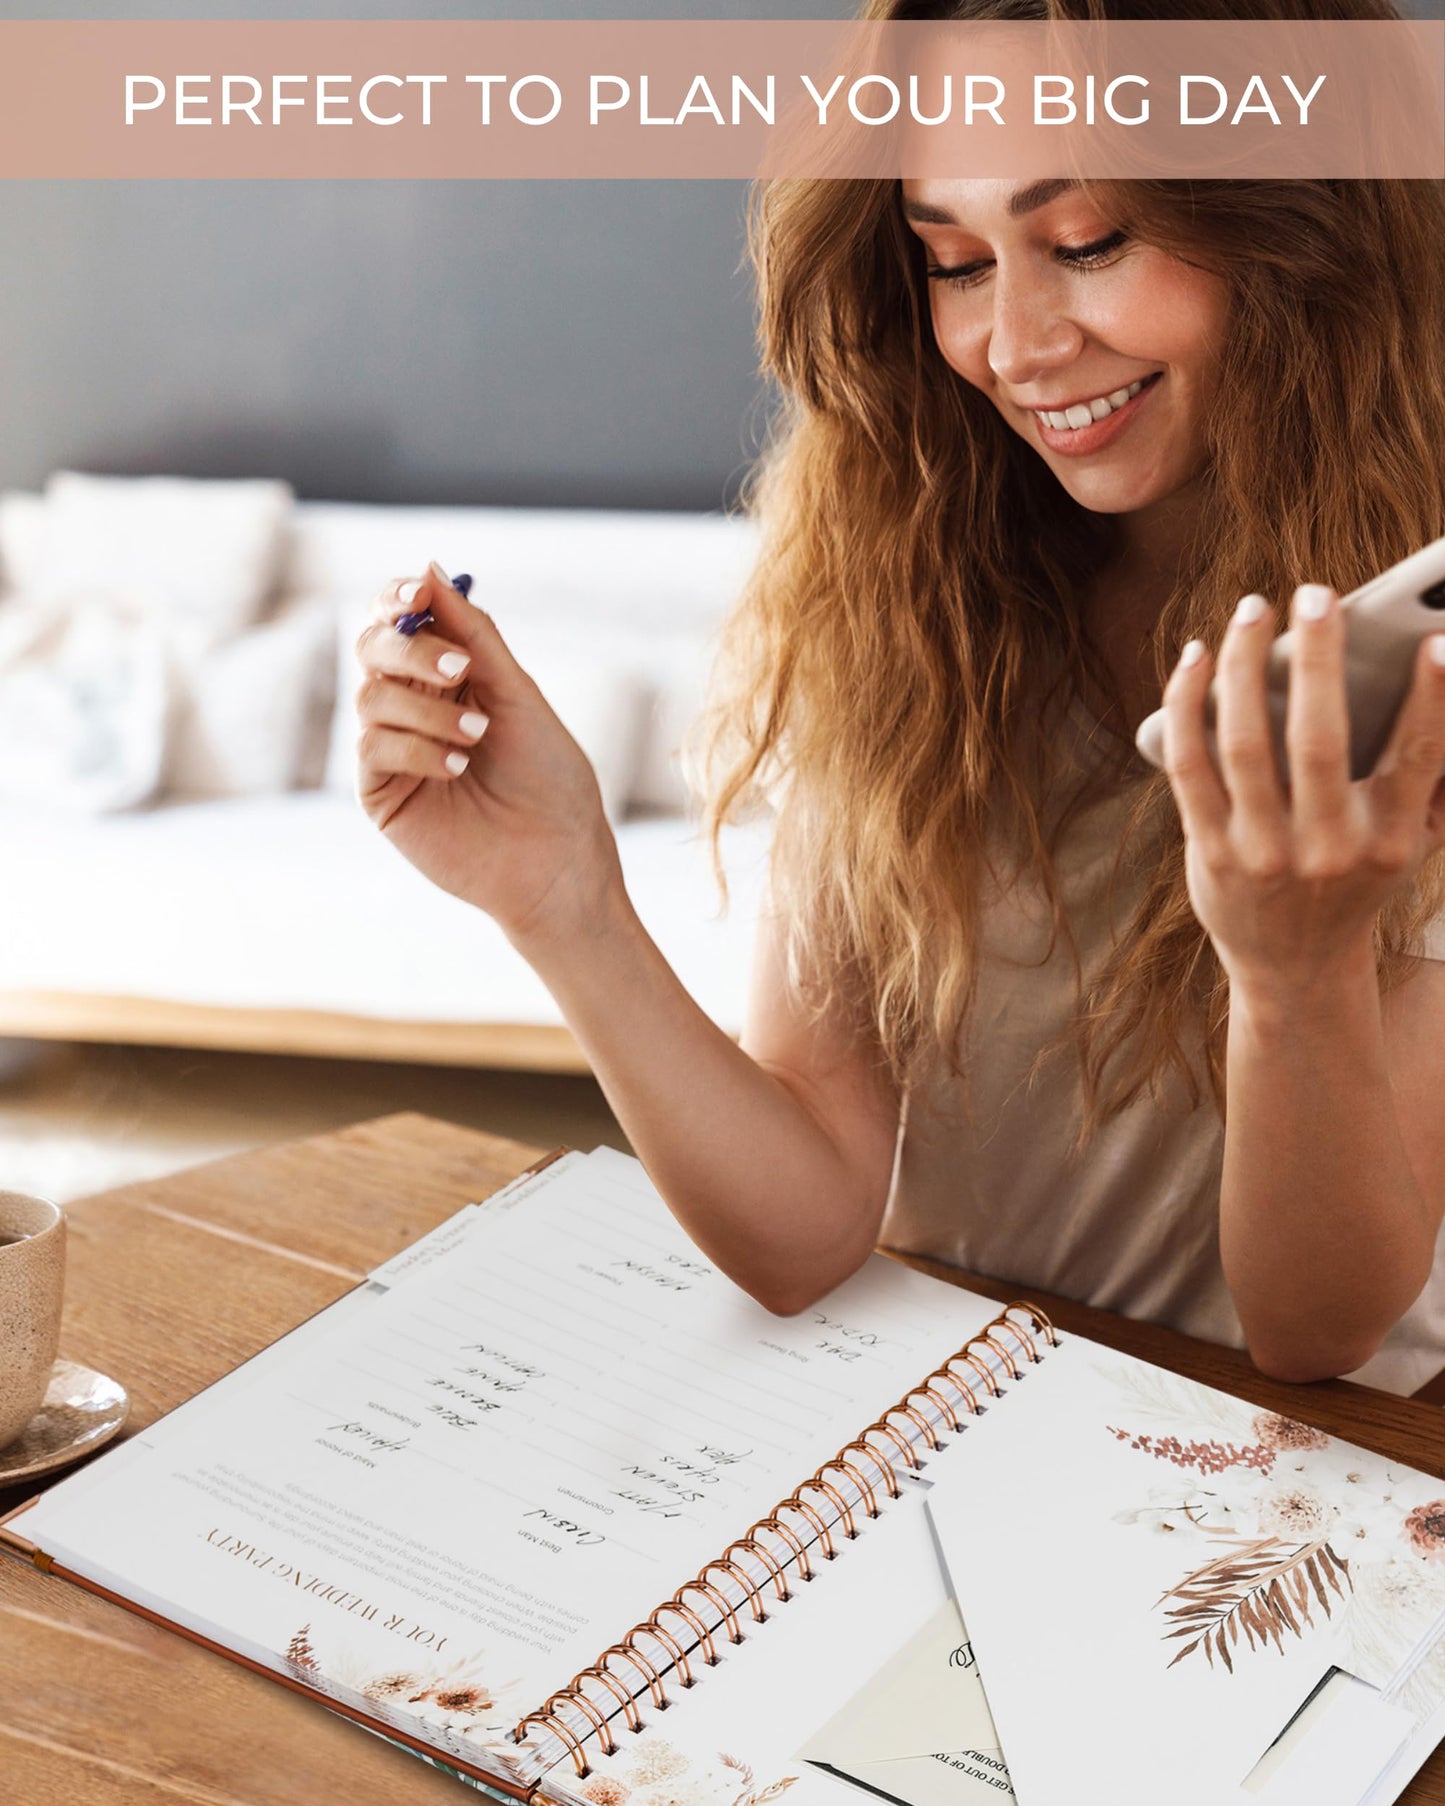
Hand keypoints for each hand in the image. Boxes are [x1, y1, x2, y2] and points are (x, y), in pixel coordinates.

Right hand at [355, 561, 622, 948]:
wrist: (558, 860)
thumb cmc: (551, 780)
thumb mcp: (518, 695)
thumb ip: (474, 635)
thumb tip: (430, 570)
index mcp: (446, 676)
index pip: (400, 620)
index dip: (398, 598)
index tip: (416, 594)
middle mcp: (411, 706)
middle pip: (373, 647)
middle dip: (411, 648)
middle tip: (460, 669)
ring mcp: (391, 749)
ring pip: (370, 696)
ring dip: (427, 710)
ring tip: (477, 738)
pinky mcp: (379, 793)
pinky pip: (371, 747)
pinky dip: (415, 747)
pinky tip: (456, 767)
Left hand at [1162, 583, 1444, 994]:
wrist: (1294, 966)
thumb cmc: (1355, 882)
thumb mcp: (1410, 845)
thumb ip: (1427, 779)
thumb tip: (1442, 680)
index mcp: (1388, 843)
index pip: (1417, 761)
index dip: (1432, 701)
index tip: (1438, 643)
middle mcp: (1326, 850)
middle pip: (1318, 739)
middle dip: (1320, 657)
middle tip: (1318, 593)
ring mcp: (1261, 853)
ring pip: (1244, 742)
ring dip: (1244, 664)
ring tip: (1253, 610)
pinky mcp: (1209, 851)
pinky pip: (1189, 763)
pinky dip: (1187, 703)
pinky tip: (1195, 659)